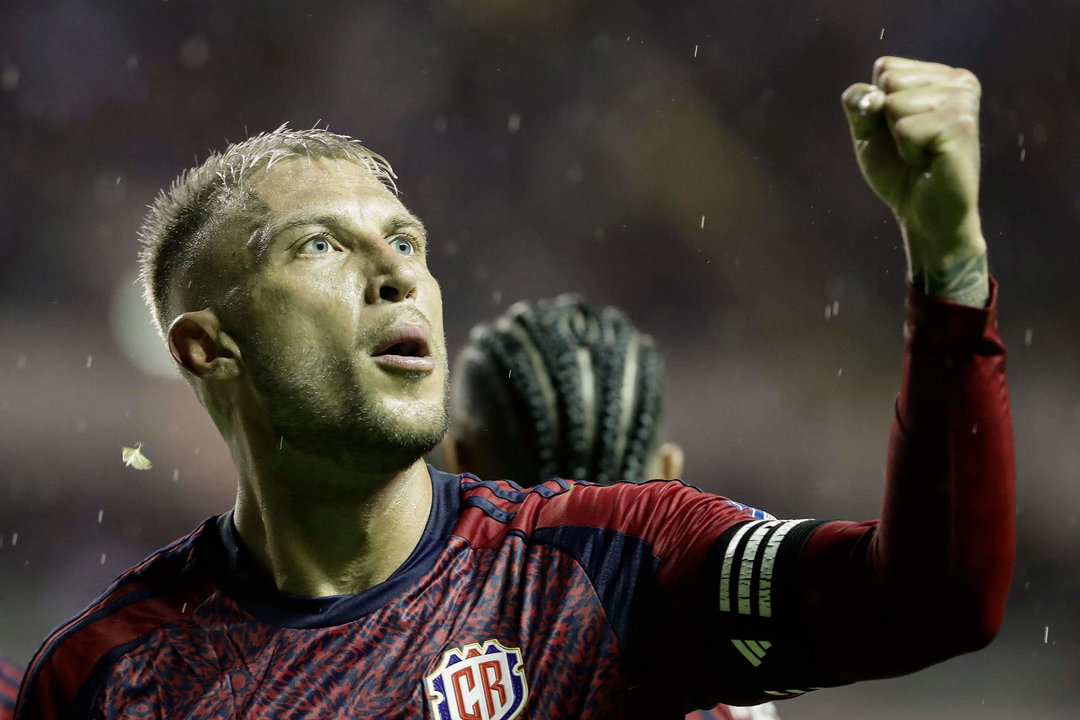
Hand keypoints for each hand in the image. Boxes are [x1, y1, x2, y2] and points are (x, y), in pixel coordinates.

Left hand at [842, 56, 988, 306]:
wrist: (921, 212)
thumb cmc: (898, 170)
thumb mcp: (867, 131)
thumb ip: (859, 102)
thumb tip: (874, 95)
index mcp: (939, 75)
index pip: (885, 67)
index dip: (877, 106)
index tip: (899, 131)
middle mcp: (959, 80)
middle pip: (889, 80)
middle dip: (887, 120)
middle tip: (912, 145)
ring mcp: (963, 101)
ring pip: (896, 102)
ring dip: (899, 137)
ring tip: (922, 152)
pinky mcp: (961, 125)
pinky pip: (905, 127)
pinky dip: (908, 150)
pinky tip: (929, 160)